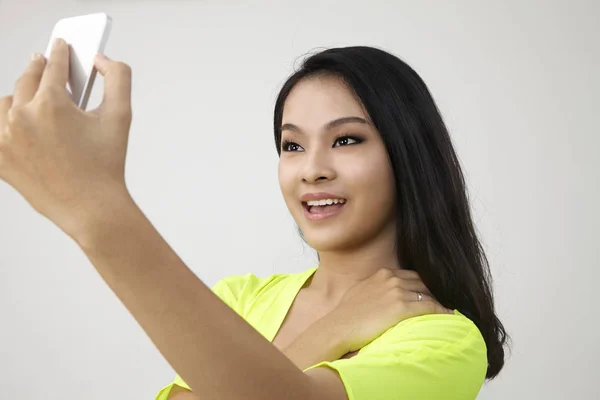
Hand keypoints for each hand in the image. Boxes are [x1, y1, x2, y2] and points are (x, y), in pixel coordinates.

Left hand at [0, 38, 132, 239]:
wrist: (91, 208)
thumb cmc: (106, 166)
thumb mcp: (121, 116)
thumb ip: (117, 78)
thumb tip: (100, 60)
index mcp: (50, 104)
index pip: (53, 66)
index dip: (60, 52)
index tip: (60, 45)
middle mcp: (21, 117)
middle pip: (26, 79)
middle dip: (38, 68)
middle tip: (44, 63)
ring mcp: (5, 139)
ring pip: (6, 102)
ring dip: (20, 97)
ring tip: (34, 102)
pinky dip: (6, 124)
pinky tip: (19, 125)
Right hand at [327, 268, 451, 353]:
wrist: (338, 327)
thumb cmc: (346, 314)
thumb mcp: (360, 291)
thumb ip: (375, 286)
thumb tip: (381, 293)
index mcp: (383, 273)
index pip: (411, 276)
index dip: (423, 285)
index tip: (430, 293)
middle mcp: (391, 278)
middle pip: (422, 283)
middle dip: (433, 292)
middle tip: (444, 301)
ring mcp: (397, 292)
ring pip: (427, 294)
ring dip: (439, 302)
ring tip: (448, 309)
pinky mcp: (401, 307)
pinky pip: (429, 307)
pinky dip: (441, 311)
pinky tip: (449, 315)